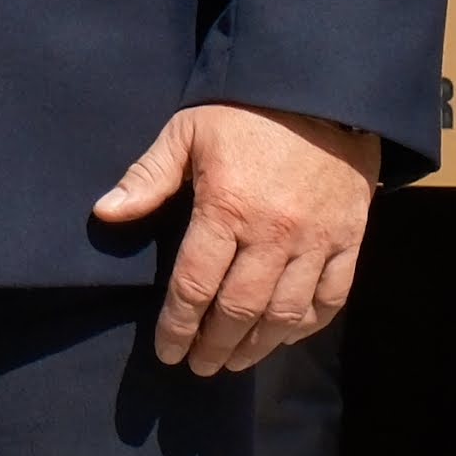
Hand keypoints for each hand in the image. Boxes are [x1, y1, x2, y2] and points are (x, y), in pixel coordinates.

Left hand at [91, 103, 381, 376]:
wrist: (325, 89)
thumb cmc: (246, 110)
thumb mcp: (188, 131)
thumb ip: (148, 176)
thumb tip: (105, 214)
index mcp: (228, 208)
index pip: (195, 286)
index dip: (177, 326)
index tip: (167, 351)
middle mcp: (274, 234)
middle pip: (239, 310)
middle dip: (214, 346)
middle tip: (198, 366)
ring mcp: (317, 240)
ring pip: (285, 314)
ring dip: (257, 347)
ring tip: (235, 362)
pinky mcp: (350, 238)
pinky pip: (332, 297)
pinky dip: (308, 324)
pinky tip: (285, 336)